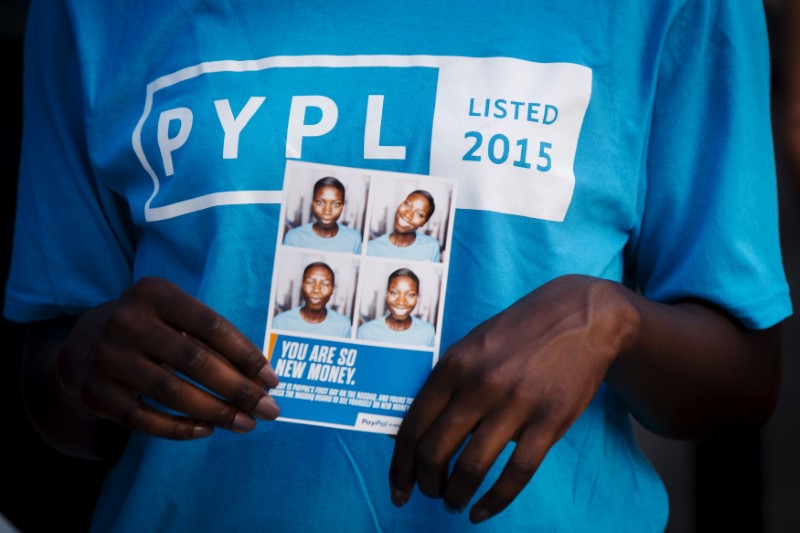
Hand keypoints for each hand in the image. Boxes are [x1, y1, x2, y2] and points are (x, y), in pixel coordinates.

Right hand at [56, 276, 279, 439]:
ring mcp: (107, 357)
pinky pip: (144, 418)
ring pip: (172, 392)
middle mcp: (126, 321)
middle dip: (238, 389)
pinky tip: (207, 430)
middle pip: (196, 361)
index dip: (246, 355)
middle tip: (268, 410)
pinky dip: (179, 428)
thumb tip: (261, 380)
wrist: (83, 344)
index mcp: (154, 293)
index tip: (272, 380)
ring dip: (216, 413)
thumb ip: (214, 340)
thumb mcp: (175, 316)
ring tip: (245, 424)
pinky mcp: (96, 391)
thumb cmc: (152, 328)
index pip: (211, 326)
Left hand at [389, 275, 639, 522]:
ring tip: (453, 503)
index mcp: (454, 365)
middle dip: (426, 482)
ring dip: (456, 494)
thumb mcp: (472, 343)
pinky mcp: (550, 421)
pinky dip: (495, 501)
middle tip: (429, 493)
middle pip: (436, 451)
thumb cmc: (520, 330)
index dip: (400, 465)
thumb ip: (447, 381)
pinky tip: (482, 511)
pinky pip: (516, 472)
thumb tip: (422, 429)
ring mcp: (516, 403)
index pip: (413, 426)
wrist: (581, 314)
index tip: (399, 488)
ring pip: (472, 467)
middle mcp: (479, 384)